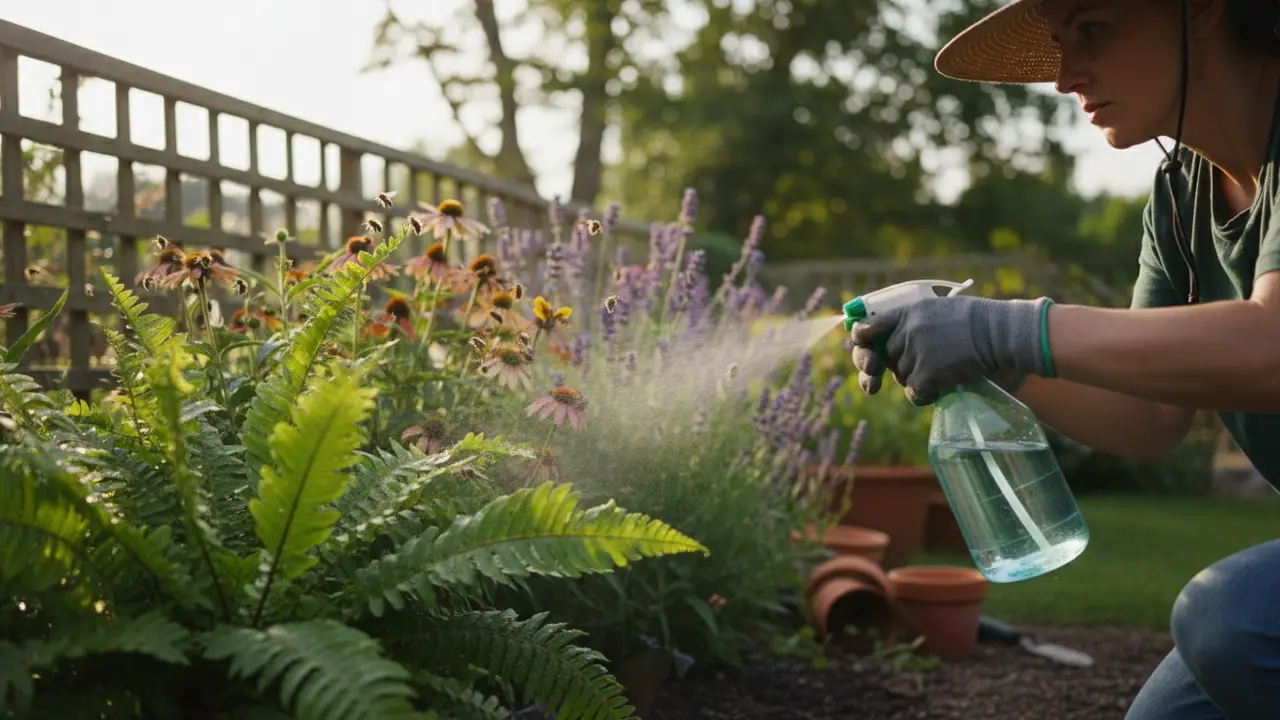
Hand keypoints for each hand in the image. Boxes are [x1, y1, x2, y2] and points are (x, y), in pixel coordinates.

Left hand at [849, 295, 1053, 404]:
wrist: (1000, 333)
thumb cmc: (976, 321)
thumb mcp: (937, 309)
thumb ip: (911, 320)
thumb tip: (888, 339)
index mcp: (908, 311)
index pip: (868, 327)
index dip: (863, 341)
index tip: (866, 349)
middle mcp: (907, 331)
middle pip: (887, 357)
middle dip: (899, 364)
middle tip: (923, 363)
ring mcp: (916, 352)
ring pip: (901, 376)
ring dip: (917, 378)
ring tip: (943, 368)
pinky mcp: (927, 374)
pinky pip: (914, 392)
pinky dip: (925, 394)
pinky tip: (941, 386)